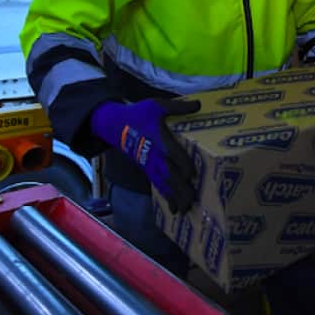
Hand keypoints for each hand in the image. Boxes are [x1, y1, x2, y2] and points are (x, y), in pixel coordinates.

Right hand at [90, 98, 200, 212]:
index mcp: (159, 139)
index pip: (172, 153)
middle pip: (169, 174)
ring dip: (175, 197)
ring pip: (164, 183)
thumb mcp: (157, 105)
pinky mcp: (148, 170)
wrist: (116, 125)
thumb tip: (198, 104)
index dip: (182, 163)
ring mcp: (151, 164)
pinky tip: (175, 209)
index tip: (192, 173)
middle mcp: (155, 155)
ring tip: (185, 210)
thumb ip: (178, 106)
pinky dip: (167, 198)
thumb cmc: (139, 114)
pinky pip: (158, 185)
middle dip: (180, 187)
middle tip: (192, 200)